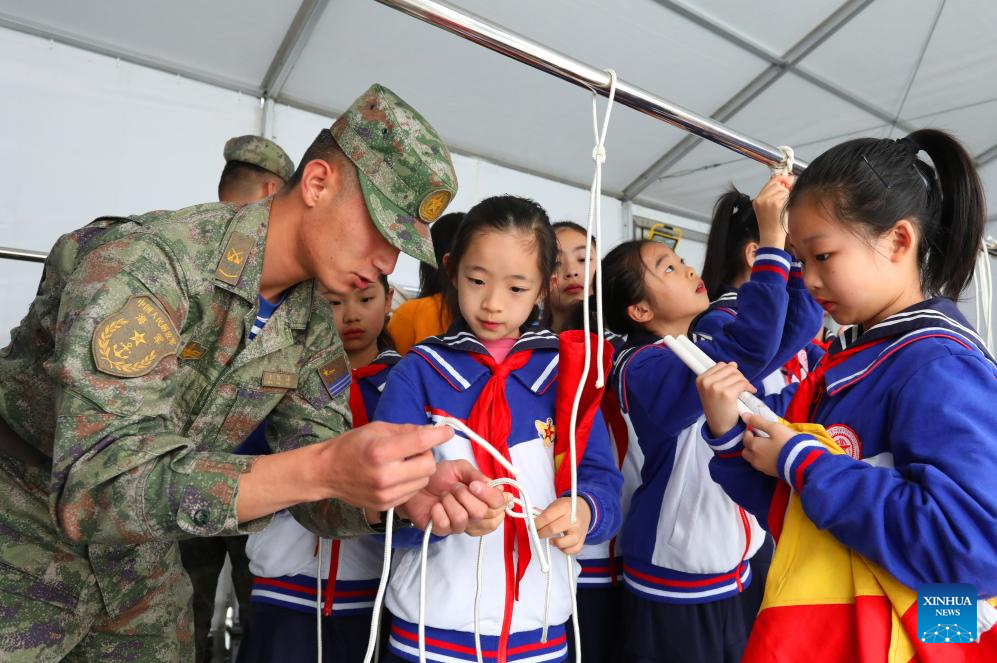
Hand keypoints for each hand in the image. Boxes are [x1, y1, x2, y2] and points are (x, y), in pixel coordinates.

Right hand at [312, 422, 449, 510]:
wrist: (326, 472)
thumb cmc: (351, 446)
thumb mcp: (377, 429)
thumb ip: (406, 430)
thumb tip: (431, 431)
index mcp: (381, 451)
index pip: (421, 442)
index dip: (438, 435)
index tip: (447, 432)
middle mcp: (385, 475)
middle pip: (428, 465)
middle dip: (426, 455)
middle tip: (414, 450)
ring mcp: (385, 494)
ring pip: (423, 481)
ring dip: (420, 470)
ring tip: (403, 463)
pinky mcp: (386, 506)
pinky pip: (412, 492)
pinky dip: (410, 482)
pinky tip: (396, 476)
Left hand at [400, 460, 507, 535]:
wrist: (416, 483)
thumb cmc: (439, 476)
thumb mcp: (459, 468)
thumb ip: (476, 474)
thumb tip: (490, 484)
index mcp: (485, 499)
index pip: (500, 504)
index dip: (489, 495)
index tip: (474, 485)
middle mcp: (477, 515)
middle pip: (484, 513)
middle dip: (466, 495)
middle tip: (455, 487)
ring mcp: (461, 525)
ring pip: (463, 518)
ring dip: (450, 501)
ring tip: (443, 495)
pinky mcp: (444, 531)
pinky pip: (446, 524)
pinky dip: (438, 510)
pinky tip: (435, 506)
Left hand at [534, 497, 591, 554]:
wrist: (585, 509)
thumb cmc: (567, 508)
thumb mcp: (556, 504)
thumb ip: (544, 512)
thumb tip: (530, 517)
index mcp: (565, 507)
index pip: (547, 517)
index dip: (536, 523)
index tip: (531, 526)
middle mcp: (573, 518)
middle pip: (552, 529)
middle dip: (540, 533)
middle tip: (537, 533)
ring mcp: (579, 530)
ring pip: (564, 542)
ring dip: (554, 543)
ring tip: (550, 540)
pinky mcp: (582, 539)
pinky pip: (573, 550)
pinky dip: (564, 550)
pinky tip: (560, 545)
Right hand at [695, 361, 755, 437]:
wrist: (720, 428)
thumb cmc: (718, 409)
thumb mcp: (711, 391)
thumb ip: (719, 376)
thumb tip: (733, 364)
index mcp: (701, 379)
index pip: (720, 365)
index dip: (730, 372)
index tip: (733, 381)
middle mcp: (706, 382)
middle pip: (730, 368)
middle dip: (738, 377)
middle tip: (741, 387)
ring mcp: (715, 387)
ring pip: (738, 375)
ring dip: (744, 383)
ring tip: (743, 392)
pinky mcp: (726, 394)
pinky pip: (743, 383)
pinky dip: (749, 387)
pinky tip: (749, 393)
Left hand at [741, 413, 796, 476]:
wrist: (802, 463)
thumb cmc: (787, 443)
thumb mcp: (775, 428)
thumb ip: (759, 422)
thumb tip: (744, 416)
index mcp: (754, 446)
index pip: (745, 438)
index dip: (748, 431)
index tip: (754, 428)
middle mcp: (755, 458)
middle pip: (746, 451)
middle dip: (749, 444)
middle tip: (758, 438)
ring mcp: (762, 468)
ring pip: (752, 460)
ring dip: (755, 453)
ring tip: (766, 447)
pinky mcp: (770, 474)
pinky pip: (761, 465)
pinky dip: (762, 460)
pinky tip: (772, 455)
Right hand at [753, 175, 793, 247]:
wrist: (771, 236)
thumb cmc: (772, 225)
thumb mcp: (768, 209)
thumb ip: (775, 194)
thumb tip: (788, 179)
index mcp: (757, 200)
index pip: (769, 183)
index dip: (780, 180)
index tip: (787, 179)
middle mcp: (760, 199)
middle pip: (777, 184)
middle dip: (784, 189)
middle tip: (786, 198)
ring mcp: (767, 201)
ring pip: (783, 190)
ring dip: (787, 197)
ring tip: (782, 208)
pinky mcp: (775, 203)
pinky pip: (786, 196)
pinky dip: (788, 201)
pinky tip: (784, 210)